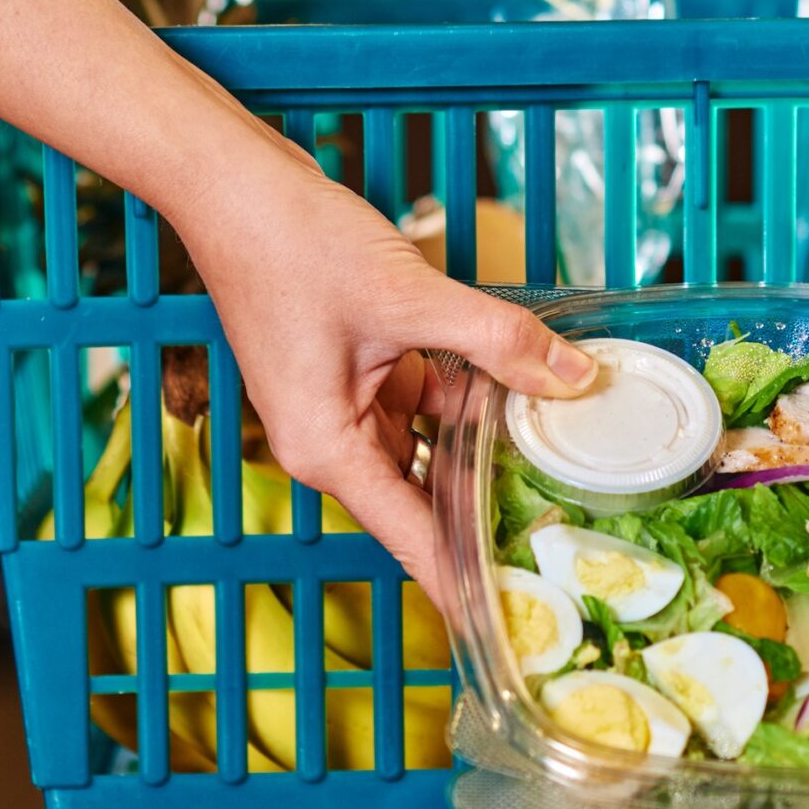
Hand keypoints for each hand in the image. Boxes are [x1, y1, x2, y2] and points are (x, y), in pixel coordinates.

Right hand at [174, 139, 595, 608]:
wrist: (234, 184)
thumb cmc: (291, 245)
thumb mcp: (409, 298)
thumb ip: (497, 341)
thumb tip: (574, 378)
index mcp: (328, 451)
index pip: (414, 542)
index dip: (467, 583)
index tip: (515, 623)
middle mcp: (331, 443)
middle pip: (424, 504)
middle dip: (489, 518)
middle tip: (565, 547)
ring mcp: (341, 407)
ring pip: (428, 450)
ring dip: (482, 452)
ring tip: (559, 476)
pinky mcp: (353, 370)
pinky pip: (420, 405)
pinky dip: (464, 401)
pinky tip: (521, 392)